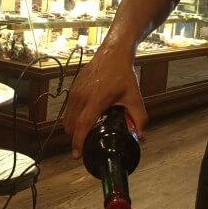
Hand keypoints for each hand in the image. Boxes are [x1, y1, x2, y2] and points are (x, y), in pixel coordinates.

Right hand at [63, 43, 147, 158]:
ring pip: (67, 118)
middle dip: (75, 139)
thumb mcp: (134, 98)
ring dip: (72, 129)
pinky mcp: (73, 88)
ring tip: (83, 135)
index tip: (77, 155)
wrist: (113, 53)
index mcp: (96, 100)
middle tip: (85, 146)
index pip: (82, 125)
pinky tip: (83, 120)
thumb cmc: (123, 75)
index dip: (78, 142)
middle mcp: (81, 96)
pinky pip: (68, 109)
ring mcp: (75, 91)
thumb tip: (141, 137)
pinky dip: (72, 118)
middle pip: (70, 125)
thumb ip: (139, 118)